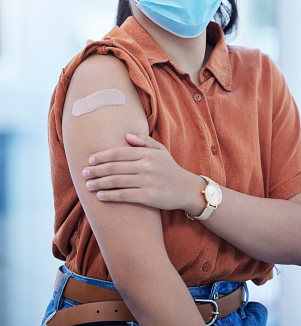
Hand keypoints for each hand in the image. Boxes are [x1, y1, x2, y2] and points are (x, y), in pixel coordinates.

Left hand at [82, 134, 204, 212]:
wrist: (186, 189)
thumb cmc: (170, 169)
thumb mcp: (161, 151)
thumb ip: (144, 141)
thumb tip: (126, 135)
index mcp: (147, 153)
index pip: (119, 152)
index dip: (103, 156)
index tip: (91, 159)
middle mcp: (146, 165)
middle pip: (115, 167)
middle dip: (96, 170)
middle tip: (84, 173)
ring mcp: (147, 181)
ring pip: (117, 181)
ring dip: (99, 183)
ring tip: (88, 185)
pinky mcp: (148, 196)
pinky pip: (124, 195)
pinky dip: (110, 195)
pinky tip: (100, 196)